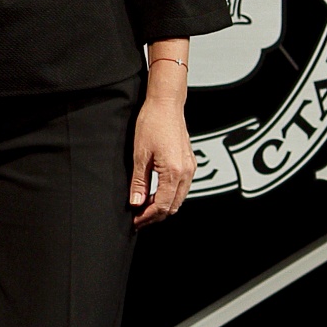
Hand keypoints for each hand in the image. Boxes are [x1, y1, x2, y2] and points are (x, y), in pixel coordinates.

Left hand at [130, 96, 196, 226]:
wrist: (166, 104)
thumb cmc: (152, 123)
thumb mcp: (140, 154)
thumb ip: (139, 182)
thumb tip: (136, 203)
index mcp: (174, 172)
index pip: (162, 205)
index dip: (148, 217)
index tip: (136, 221)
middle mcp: (186, 172)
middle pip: (173, 206)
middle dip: (155, 216)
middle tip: (138, 219)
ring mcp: (190, 168)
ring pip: (179, 198)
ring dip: (163, 207)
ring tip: (144, 208)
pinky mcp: (189, 163)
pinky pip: (182, 188)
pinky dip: (169, 195)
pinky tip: (155, 194)